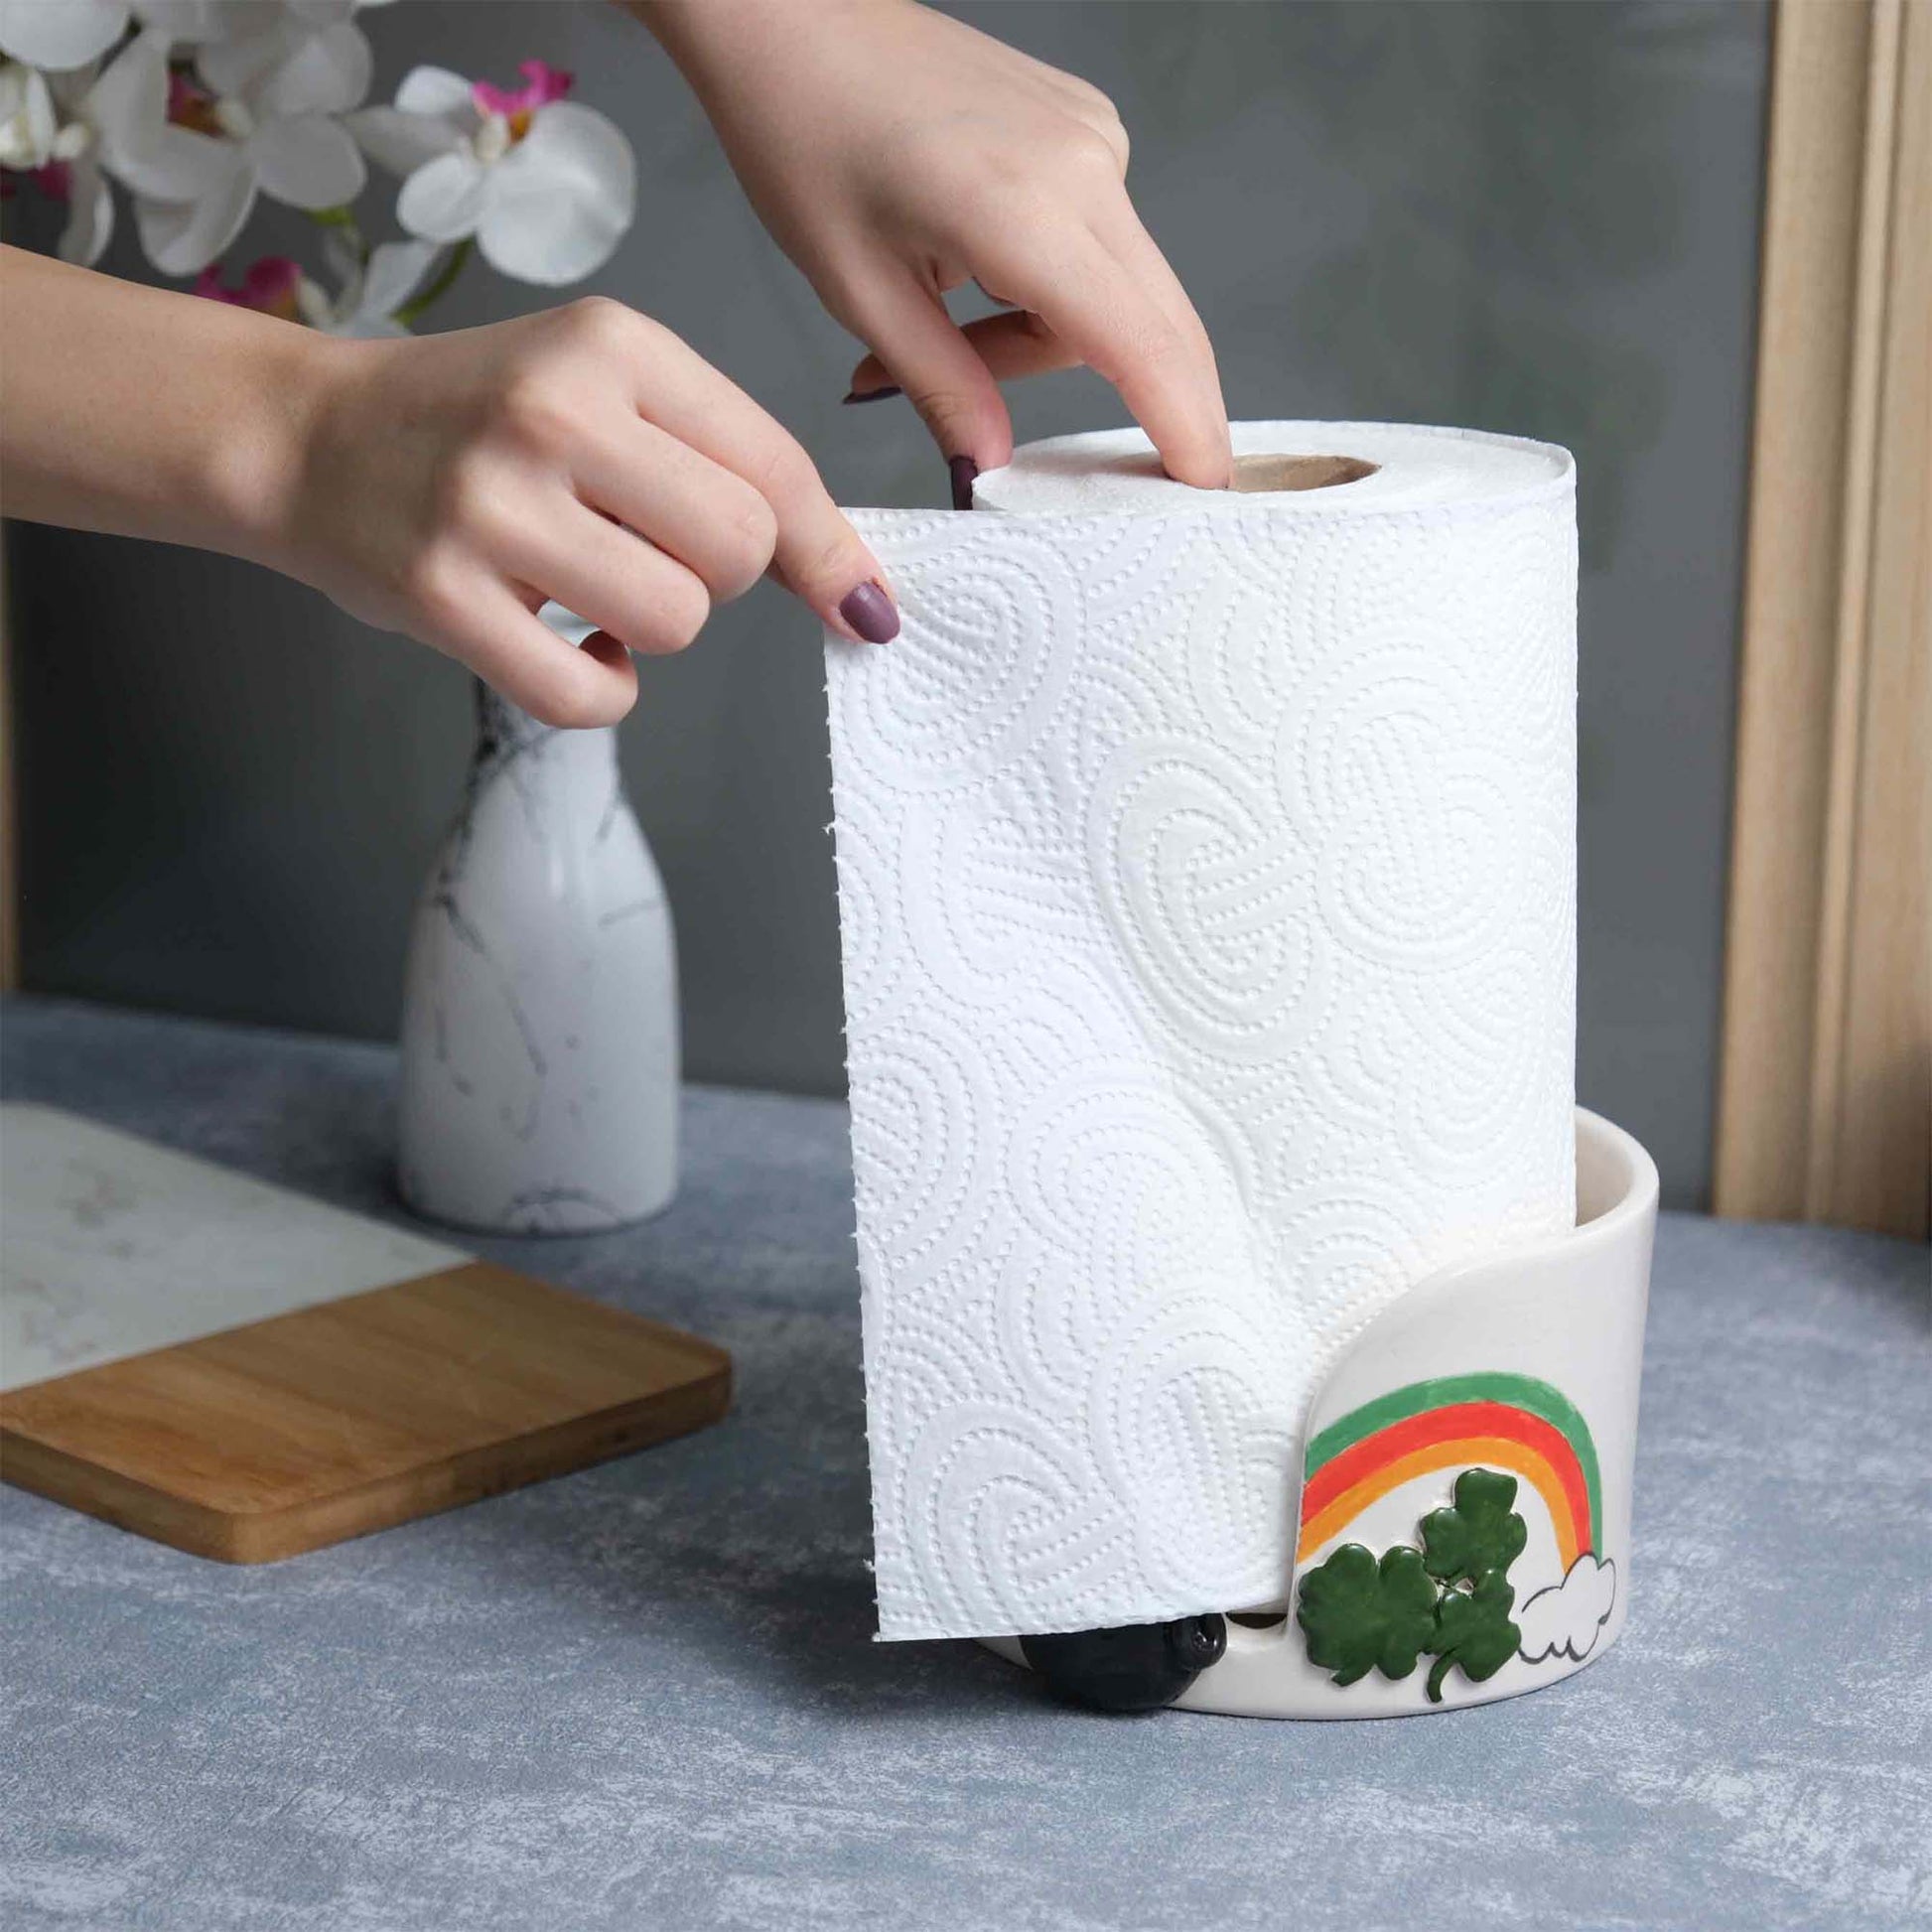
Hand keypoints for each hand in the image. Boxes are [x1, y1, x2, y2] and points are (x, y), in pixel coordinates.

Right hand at [285, 298, 898, 725]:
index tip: (857, 603)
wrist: (303, 436)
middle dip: (719, 576)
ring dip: (657, 629)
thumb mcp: (601, 387)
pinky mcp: (441, 596)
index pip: (774, 466)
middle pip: (738, 549)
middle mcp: (553, 413)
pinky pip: (593, 695)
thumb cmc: (478, 418)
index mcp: (609, 346)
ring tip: (597, 588)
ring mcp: (490, 506)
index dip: (828, 551)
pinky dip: (605, 689)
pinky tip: (576, 648)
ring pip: (677, 620)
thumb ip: (722, 459)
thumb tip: (853, 583)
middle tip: (650, 554)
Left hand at [645, 0, 1230, 488]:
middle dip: (1151, 409)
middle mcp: (1084, 168)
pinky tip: (974, 283)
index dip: (1183, 427)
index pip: (1140, 345)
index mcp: (1024, 210)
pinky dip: (1053, 297)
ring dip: (1056, 350)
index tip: (1206, 492)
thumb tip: (991, 465)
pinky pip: (1101, 250)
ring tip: (948, 347)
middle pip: (1162, 325)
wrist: (792, 16)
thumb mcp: (859, 292)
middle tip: (1127, 485)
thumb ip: (942, 386)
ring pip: (1123, 297)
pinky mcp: (1086, 131)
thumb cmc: (803, 135)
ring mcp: (1093, 141)